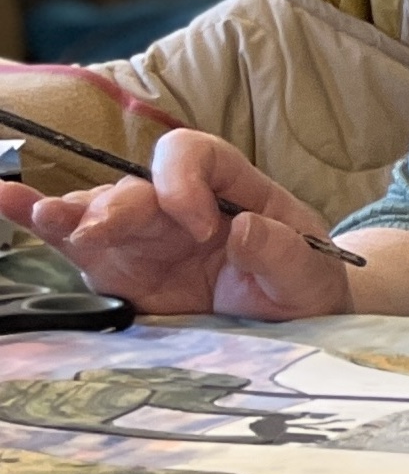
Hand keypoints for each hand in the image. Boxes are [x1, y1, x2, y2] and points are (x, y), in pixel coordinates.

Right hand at [0, 129, 352, 319]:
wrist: (292, 316)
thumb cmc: (305, 283)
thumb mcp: (313, 273)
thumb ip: (285, 252)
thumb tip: (244, 230)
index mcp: (232, 189)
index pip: (196, 156)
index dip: (188, 182)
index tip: (207, 228)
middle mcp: (179, 205)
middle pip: (136, 187)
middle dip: (119, 206)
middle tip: (106, 228)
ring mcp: (144, 236)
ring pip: (98, 211)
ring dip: (71, 214)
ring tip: (44, 217)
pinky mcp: (118, 270)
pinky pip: (74, 244)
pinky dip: (41, 226)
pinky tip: (9, 206)